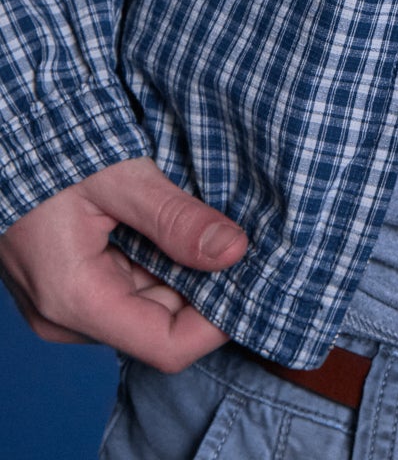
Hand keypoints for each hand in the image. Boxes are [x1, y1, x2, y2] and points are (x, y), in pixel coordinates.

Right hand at [0, 155, 247, 371]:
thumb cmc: (46, 147)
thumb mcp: (119, 176)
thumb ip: (176, 218)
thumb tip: (235, 250)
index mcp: (75, 298)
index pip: (166, 346)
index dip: (218, 321)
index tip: (255, 279)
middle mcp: (64, 316)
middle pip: (158, 324)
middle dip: (205, 287)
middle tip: (241, 239)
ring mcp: (60, 303)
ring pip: (143, 303)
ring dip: (180, 269)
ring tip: (206, 224)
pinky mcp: (62, 283)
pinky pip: (121, 285)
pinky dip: (154, 260)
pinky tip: (172, 225)